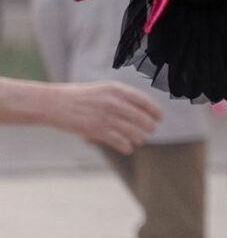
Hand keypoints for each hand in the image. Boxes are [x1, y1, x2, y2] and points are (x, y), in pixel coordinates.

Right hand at [44, 82, 163, 154]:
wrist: (56, 103)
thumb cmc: (80, 96)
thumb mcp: (104, 89)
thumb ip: (121, 96)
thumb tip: (140, 108)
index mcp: (117, 90)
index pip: (144, 100)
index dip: (155, 110)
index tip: (160, 117)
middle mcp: (114, 102)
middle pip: (141, 117)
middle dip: (149, 126)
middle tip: (152, 130)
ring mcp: (105, 117)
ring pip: (132, 131)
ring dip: (139, 138)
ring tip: (140, 140)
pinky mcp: (96, 130)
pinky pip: (118, 141)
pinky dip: (126, 146)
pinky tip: (128, 149)